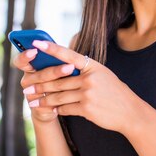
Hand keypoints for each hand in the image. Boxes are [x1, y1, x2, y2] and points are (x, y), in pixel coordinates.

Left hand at [19, 40, 138, 131]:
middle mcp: (89, 78)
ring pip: (59, 96)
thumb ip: (84, 71)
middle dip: (40, 85)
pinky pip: (66, 108)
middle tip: (26, 88)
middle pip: (59, 80)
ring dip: (44, 100)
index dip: (51, 49)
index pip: (68, 55)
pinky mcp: (87, 108)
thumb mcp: (103, 75)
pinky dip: (57, 110)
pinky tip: (50, 111)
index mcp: (93, 66)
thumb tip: (63, 67)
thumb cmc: (115, 92)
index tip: (36, 44)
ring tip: (32, 102)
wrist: (130, 112)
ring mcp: (88, 93)